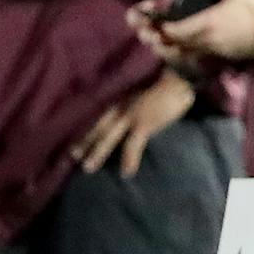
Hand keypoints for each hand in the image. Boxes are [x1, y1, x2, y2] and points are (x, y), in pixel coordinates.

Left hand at [70, 69, 194, 176]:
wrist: (180, 80)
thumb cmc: (168, 85)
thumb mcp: (147, 93)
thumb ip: (139, 103)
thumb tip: (138, 116)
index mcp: (124, 99)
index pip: (102, 117)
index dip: (90, 129)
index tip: (79, 140)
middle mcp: (122, 107)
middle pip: (100, 127)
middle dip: (86, 141)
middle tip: (74, 155)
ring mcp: (131, 116)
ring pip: (109, 137)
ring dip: (98, 152)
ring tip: (88, 168)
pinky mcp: (144, 124)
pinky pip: (132, 146)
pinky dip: (129, 160)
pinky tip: (126, 173)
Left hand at [129, 0, 253, 63]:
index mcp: (207, 22)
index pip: (173, 29)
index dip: (157, 27)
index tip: (147, 20)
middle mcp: (206, 39)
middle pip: (174, 43)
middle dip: (156, 38)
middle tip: (145, 32)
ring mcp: (214, 50)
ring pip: (183, 52)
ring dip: (168, 46)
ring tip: (158, 39)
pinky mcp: (222, 55)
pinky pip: (195, 55)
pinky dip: (183, 51)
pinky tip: (182, 46)